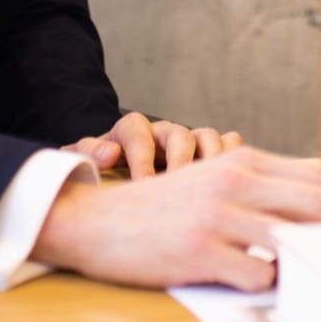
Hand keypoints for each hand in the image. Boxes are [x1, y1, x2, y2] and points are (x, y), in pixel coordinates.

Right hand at [33, 146, 320, 290]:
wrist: (95, 222)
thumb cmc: (157, 209)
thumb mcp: (210, 181)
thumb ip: (257, 189)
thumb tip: (313, 212)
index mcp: (241, 161)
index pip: (319, 176)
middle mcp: (234, 181)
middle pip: (318, 201)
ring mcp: (218, 216)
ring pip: (293, 237)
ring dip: (317, 261)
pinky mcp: (200, 251)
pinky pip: (256, 273)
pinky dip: (273, 286)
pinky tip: (276, 293)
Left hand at [64, 111, 241, 174]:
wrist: (117, 172)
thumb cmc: (102, 172)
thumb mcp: (84, 161)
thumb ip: (87, 152)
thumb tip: (108, 154)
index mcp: (132, 130)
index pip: (138, 133)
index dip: (142, 159)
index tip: (144, 186)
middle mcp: (163, 132)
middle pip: (180, 134)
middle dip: (181, 162)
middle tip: (181, 190)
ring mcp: (189, 142)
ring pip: (209, 138)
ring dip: (213, 161)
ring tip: (213, 188)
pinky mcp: (209, 155)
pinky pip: (230, 145)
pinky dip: (236, 159)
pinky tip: (235, 184)